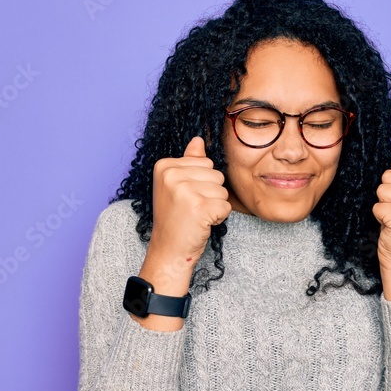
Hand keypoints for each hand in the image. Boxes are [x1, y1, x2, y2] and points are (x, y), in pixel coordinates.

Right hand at [150, 136, 232, 266]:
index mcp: (165, 165)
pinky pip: (225, 205)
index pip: (205, 162)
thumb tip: (199, 139)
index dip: (202, 183)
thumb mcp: (177, 186)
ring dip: (215, 206)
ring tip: (196, 216)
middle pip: (216, 174)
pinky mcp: (198, 207)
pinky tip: (202, 223)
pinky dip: (219, 217)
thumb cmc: (175, 219)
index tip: (185, 198)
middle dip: (211, 193)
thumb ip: (189, 162)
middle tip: (192, 209)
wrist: (169, 250)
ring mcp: (184, 190)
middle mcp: (171, 175)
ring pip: (222, 190)